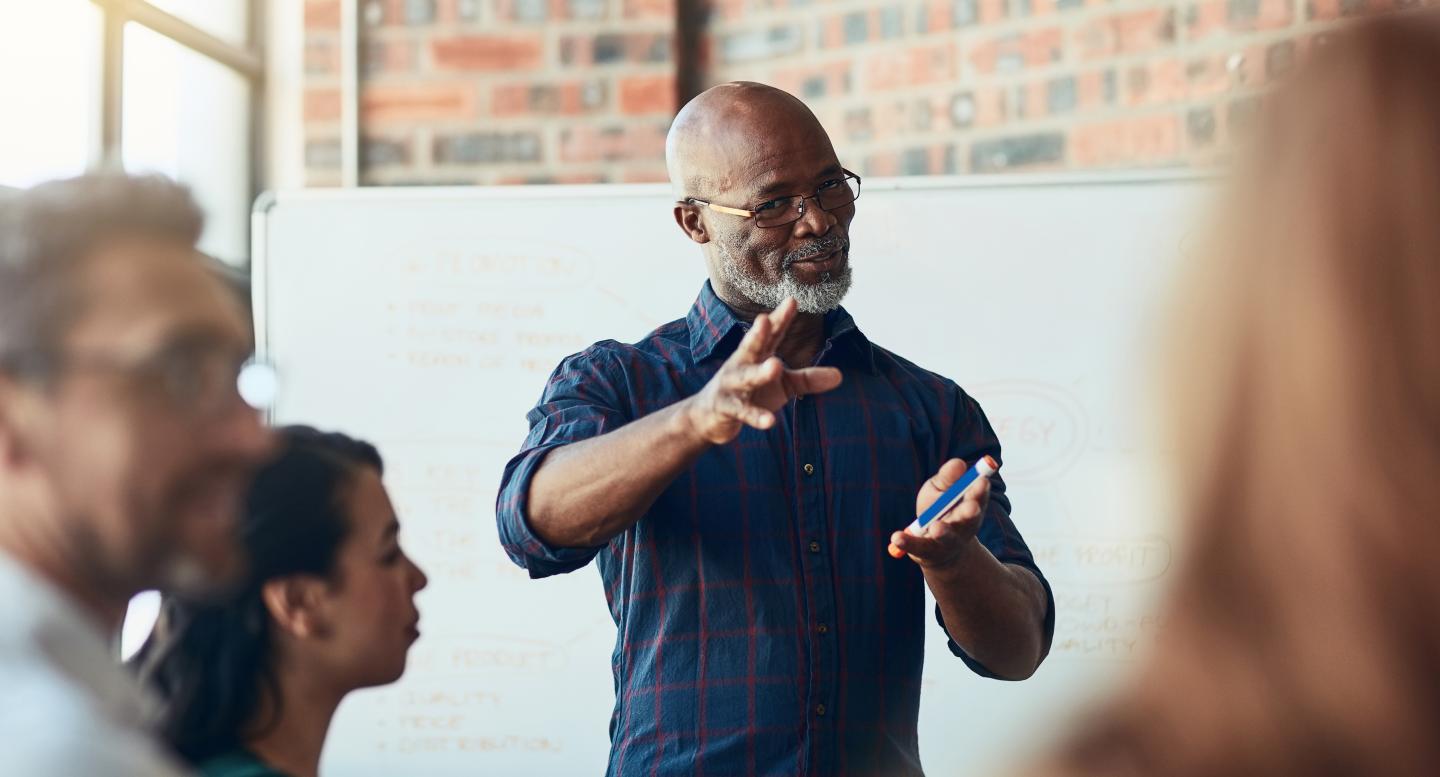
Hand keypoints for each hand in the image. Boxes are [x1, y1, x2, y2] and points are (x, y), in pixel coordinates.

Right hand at [683, 298, 842, 444]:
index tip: (792, 300)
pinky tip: (771, 421)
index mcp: (757, 355)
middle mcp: (742, 365)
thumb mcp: (782, 386)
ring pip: (746, 377)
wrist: (708, 417)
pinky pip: (742, 412)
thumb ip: (808, 379)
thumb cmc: (749, 393)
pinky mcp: (726, 408)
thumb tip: (840, 375)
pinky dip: (756, 416)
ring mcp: (731, 386)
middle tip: (765, 320)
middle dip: (758, 334)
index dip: (780, 319)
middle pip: (750, 347)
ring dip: (759, 372)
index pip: (771, 334)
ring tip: (776, 366)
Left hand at [889, 458, 989, 568]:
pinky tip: (896, 538)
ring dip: (942, 532)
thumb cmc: (940, 510)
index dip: (981, 490)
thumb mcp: (942, 490)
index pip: (979, 498)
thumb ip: (949, 478)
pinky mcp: (925, 551)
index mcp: (971, 507)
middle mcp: (963, 526)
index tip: (982, 480)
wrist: (937, 549)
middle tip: (972, 507)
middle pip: (968, 519)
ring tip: (936, 528)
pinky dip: (906, 542)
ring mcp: (946, 541)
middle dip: (970, 513)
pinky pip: (916, 546)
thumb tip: (958, 462)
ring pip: (946, 537)